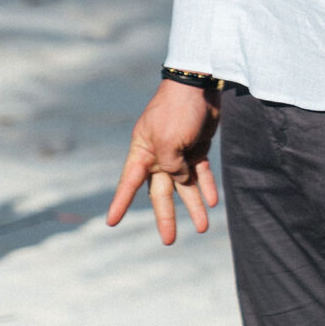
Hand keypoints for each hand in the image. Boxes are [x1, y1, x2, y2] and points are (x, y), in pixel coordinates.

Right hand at [105, 80, 219, 243]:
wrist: (200, 84)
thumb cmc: (177, 110)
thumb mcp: (170, 142)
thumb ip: (173, 166)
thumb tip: (182, 180)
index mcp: (143, 152)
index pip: (129, 182)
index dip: (120, 203)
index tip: (112, 222)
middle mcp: (158, 155)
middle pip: (161, 192)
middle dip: (166, 216)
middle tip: (168, 241)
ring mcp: (179, 151)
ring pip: (185, 185)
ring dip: (194, 205)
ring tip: (204, 227)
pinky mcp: (197, 146)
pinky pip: (201, 172)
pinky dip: (207, 186)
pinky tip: (213, 202)